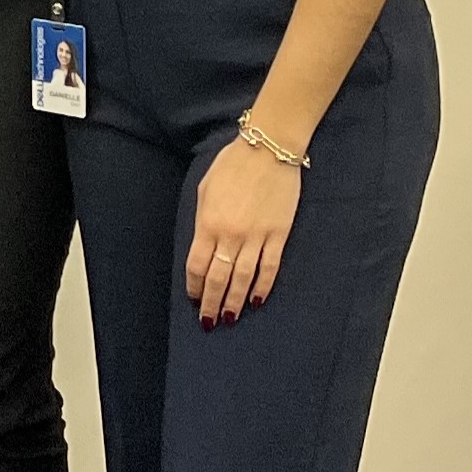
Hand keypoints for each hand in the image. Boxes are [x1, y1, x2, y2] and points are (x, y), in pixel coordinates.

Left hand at [186, 137, 302, 326]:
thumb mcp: (206, 189)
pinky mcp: (279, 235)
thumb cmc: (233, 165)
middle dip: (211, 302)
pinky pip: (269, 267)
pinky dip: (263, 286)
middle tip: (209, 322)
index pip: (197, 265)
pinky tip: (257, 300)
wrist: (269, 149)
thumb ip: (203, 221)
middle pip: (218, 278)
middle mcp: (231, 235)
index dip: (194, 286)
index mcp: (208, 223)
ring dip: (235, 301)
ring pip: (244, 279)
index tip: (192, 298)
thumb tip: (203, 246)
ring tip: (230, 318)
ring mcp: (257, 237)